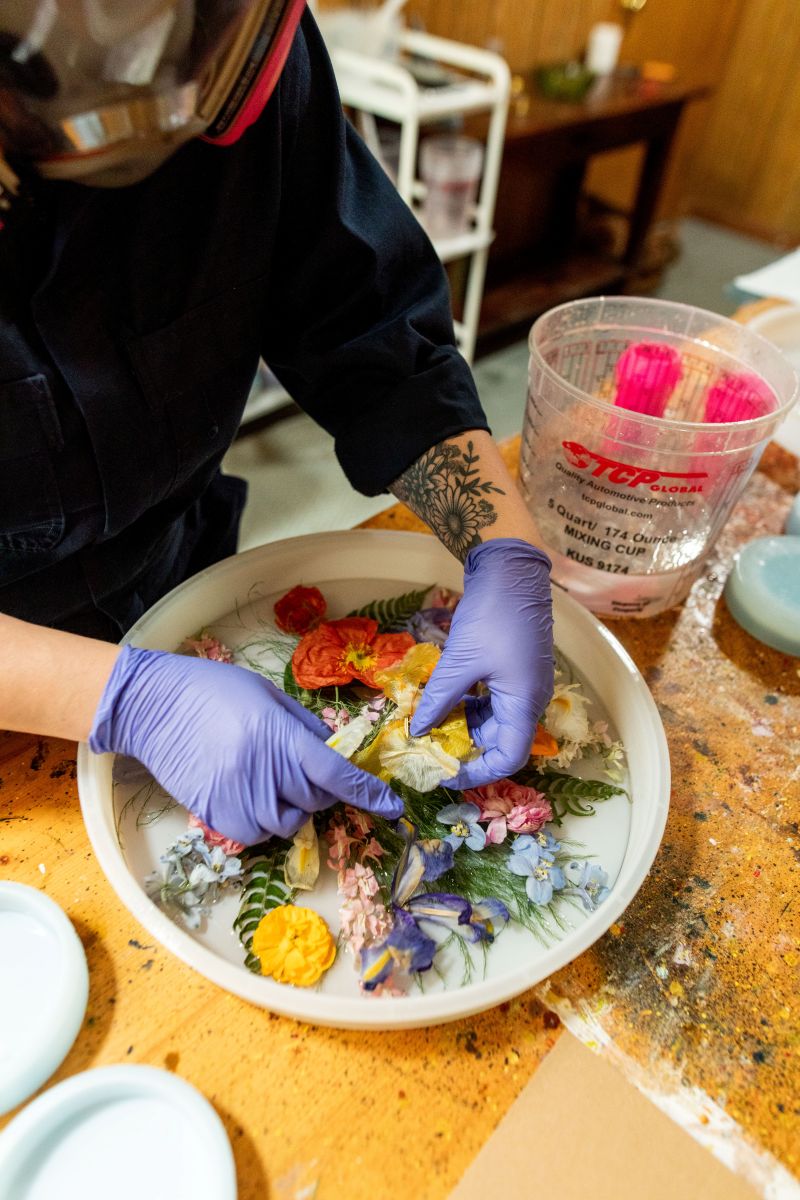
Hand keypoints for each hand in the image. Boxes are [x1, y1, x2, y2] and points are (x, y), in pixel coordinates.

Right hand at [89, 647, 402, 843]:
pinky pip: (257, 834)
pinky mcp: (214, 815)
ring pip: (288, 824)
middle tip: (300, 769)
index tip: (392, 806)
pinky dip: (265, 822)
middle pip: (315, 800)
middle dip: (320, 790)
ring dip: (292, 808)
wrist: (152, 705)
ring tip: (272, 781)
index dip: (368, 793)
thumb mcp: (268, 696)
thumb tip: (335, 752)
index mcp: (279, 736)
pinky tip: (252, 796)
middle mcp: (262, 770)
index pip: (335, 774)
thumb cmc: (214, 690)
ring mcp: (236, 796)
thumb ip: (304, 728)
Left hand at [409, 538, 553, 788]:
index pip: (509, 758)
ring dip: (462, 723)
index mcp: (524, 703)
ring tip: (428, 721)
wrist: (511, 569)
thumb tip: (417, 730)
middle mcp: (529, 699)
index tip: (445, 772)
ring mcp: (522, 683)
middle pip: (499, 740)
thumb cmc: (493, 615)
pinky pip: (490, 699)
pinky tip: (442, 698)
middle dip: (463, 746)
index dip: (478, 772)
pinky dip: (467, 703)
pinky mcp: (512, 669)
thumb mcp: (460, 661)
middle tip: (426, 745)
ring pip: (492, 719)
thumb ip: (439, 699)